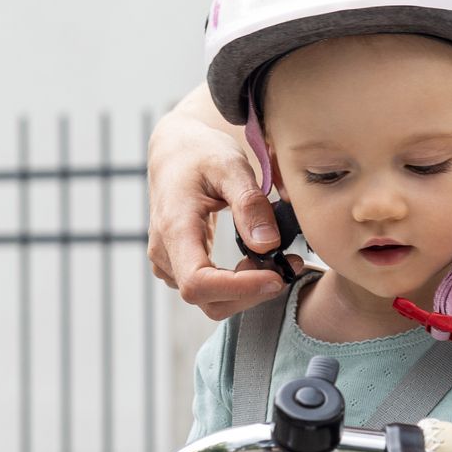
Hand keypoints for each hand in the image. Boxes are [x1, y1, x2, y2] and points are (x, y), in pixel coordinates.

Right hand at [146, 110, 299, 319]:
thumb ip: (250, 204)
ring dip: (247, 291)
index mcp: (174, 227)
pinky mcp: (177, 264)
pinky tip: (258, 261)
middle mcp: (164, 251)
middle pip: (207, 300)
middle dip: (251, 292)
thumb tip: (268, 245)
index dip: (239, 289)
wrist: (175, 151)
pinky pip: (208, 290)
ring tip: (277, 261)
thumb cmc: (201, 153)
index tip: (276, 277)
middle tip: (287, 265)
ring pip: (210, 300)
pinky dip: (237, 285)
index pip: (198, 282)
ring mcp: (167, 261)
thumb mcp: (230, 166)